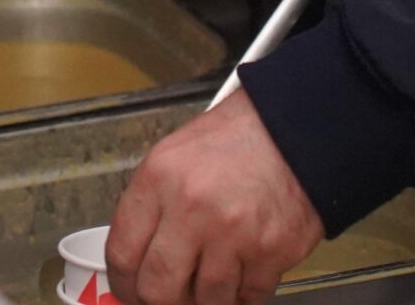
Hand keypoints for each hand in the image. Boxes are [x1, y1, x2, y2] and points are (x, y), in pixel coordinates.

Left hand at [106, 91, 322, 304]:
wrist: (293, 126)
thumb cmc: (235, 141)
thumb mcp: (175, 157)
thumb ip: (151, 208)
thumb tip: (136, 262)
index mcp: (160, 179)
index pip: (121, 254)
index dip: (123, 282)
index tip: (131, 289)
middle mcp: (193, 208)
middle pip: (157, 290)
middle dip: (162, 300)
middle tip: (172, 295)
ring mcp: (233, 233)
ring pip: (205, 301)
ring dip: (208, 297)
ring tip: (215, 273)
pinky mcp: (271, 251)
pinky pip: (247, 298)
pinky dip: (244, 292)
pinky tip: (244, 268)